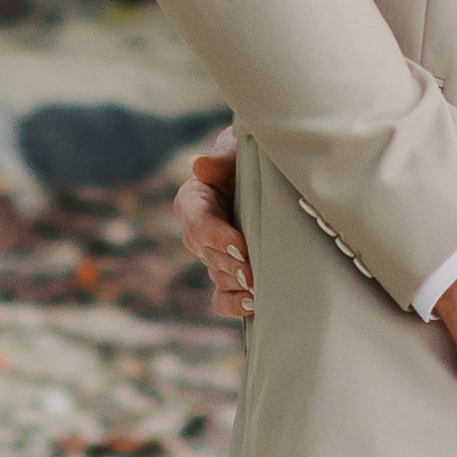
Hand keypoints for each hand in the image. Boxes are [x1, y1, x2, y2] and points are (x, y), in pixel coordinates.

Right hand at [176, 142, 256, 324]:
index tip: (241, 246)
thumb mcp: (236, 150)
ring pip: (219, 277)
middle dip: (233, 266)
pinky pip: (221, 299)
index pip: (199, 223)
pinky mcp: (226, 275)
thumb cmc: (248, 158)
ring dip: (238, 286)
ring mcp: (211, 257)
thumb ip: (221, 158)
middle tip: (254, 275)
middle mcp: (197, 233)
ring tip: (260, 291)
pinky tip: (254, 305)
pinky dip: (234, 305)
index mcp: (192, 201)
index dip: (218, 237)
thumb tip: (199, 164)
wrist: (264, 177)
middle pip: (211, 256)